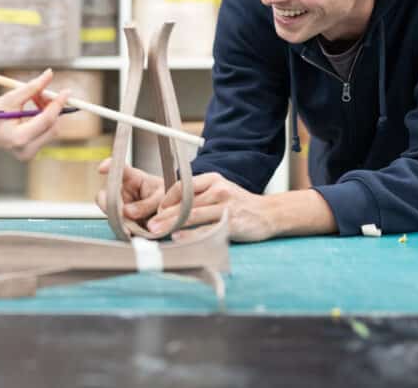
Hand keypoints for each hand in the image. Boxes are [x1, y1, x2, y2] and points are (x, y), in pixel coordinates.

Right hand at [0, 69, 70, 159]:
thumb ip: (31, 88)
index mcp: (20, 138)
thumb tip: (49, 74)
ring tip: (34, 98)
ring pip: (51, 128)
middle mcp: (27, 150)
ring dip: (48, 110)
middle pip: (53, 126)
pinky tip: (33, 108)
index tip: (67, 91)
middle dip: (52, 107)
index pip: (47, 120)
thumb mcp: (9, 99)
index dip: (57, 104)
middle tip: (44, 91)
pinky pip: (46, 131)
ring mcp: (30, 153)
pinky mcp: (32, 152)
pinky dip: (44, 117)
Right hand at [95, 158, 164, 225]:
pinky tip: (130, 232)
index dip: (109, 166)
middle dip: (108, 203)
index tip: (101, 169)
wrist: (171, 212)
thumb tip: (127, 212)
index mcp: (133, 177)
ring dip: (117, 219)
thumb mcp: (161, 197)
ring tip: (130, 227)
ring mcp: (121, 205)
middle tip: (118, 212)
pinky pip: (116, 224)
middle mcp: (123, 190)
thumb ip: (146, 204)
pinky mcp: (122, 219)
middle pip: (105, 194)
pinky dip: (122, 229)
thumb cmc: (166, 197)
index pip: (120, 168)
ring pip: (109, 211)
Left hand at [148, 172, 274, 242]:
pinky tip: (178, 238)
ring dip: (172, 224)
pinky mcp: (232, 223)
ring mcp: (226, 206)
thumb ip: (198, 196)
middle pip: (185, 202)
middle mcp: (219, 190)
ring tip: (157, 231)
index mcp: (212, 179)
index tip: (156, 212)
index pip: (182, 187)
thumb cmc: (239, 204)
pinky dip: (191, 234)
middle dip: (164, 214)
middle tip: (148, 224)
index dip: (166, 200)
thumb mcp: (219, 191)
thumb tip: (168, 209)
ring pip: (193, 215)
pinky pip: (207, 229)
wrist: (269, 214)